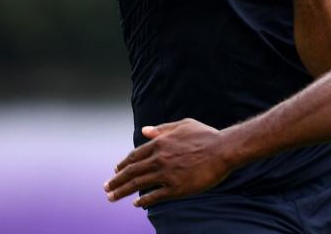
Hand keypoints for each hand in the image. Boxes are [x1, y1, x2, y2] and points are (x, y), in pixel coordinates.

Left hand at [104, 118, 230, 207]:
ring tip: (112, 197)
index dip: (123, 165)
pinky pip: (154, 196)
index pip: (134, 156)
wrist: (223, 150)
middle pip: (131, 172)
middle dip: (116, 181)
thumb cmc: (206, 136)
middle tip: (106, 188)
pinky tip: (136, 204)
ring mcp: (166, 174)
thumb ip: (162, 129)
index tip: (116, 171)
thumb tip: (144, 131)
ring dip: (122, 192)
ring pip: (138, 185)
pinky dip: (143, 201)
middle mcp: (159, 159)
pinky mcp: (176, 188)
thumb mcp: (183, 125)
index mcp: (160, 143)